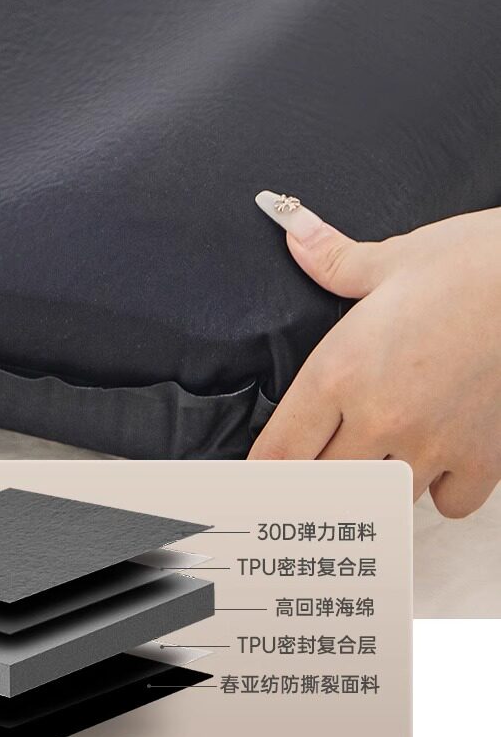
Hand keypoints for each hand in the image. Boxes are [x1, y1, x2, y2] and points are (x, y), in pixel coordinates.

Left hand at [249, 193, 500, 515]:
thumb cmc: (473, 264)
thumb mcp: (393, 258)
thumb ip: (333, 260)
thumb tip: (293, 232)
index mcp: (342, 369)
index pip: (280, 450)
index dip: (264, 472)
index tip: (258, 480)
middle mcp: (381, 417)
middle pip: (324, 487)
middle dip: (317, 480)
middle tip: (320, 463)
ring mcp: (432, 445)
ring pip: (382, 500)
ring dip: (376, 484)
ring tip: (378, 454)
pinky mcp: (482, 460)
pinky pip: (447, 504)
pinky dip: (439, 490)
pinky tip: (437, 458)